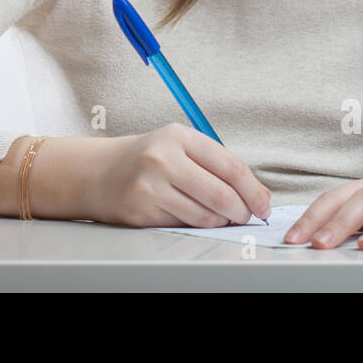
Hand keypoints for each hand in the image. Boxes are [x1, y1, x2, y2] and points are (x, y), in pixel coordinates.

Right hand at [94, 123, 272, 227]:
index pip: (230, 167)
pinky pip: (184, 225)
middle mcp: (163, 159)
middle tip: (246, 216)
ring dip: (220, 221)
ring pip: (205, 216)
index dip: (254, 191)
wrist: (98, 172)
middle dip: (241, 211)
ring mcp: (150, 186)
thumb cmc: (146, 159)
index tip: (264, 204)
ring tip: (218, 215)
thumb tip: (259, 194)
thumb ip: (217, 165)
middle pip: (221, 195)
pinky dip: (196, 225)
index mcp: (179, 136)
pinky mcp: (142, 212)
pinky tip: (191, 215)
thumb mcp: (180, 147)